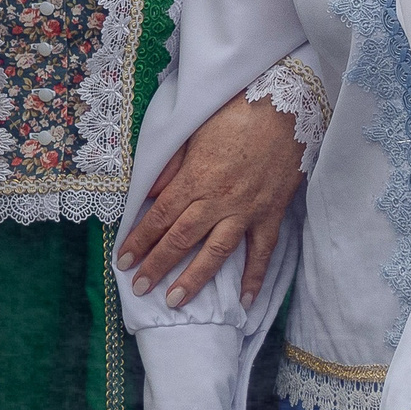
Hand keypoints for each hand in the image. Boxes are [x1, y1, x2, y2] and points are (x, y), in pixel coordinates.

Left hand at [116, 91, 305, 307]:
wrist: (286, 107)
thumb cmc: (236, 113)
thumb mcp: (194, 133)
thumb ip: (171, 167)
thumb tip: (148, 194)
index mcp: (196, 178)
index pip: (160, 216)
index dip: (140, 240)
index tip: (124, 260)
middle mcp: (218, 200)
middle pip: (181, 239)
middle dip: (157, 265)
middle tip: (140, 288)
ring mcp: (246, 210)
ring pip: (216, 253)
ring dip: (194, 279)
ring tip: (175, 301)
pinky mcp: (271, 214)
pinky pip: (262, 252)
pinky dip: (254, 278)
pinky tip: (245, 302)